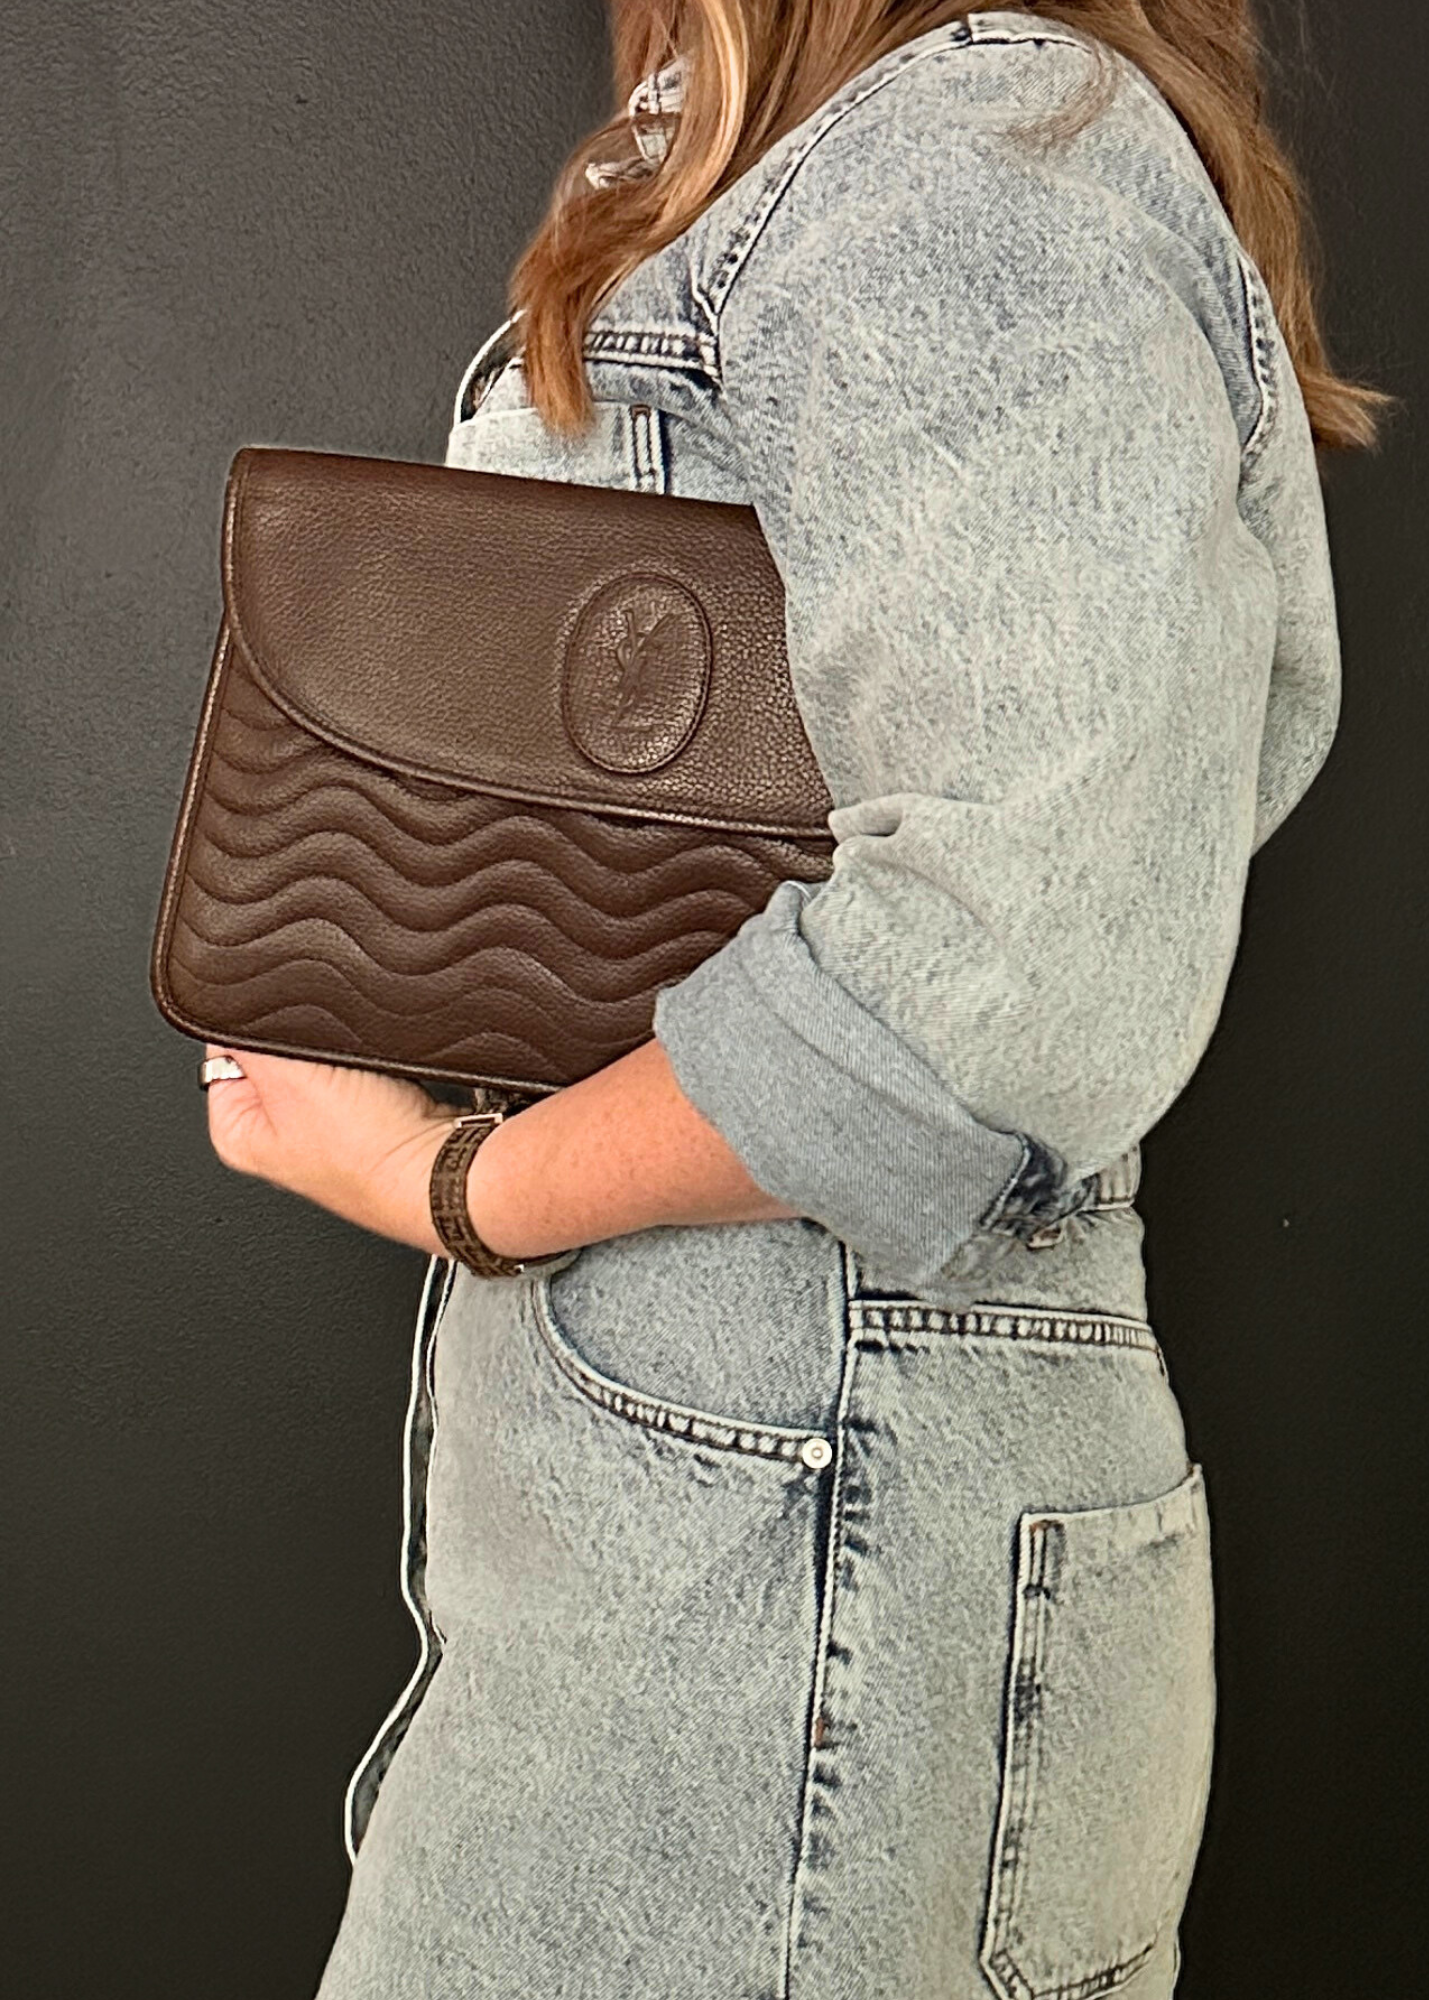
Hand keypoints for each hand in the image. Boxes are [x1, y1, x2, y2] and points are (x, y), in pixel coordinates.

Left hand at [203, 1044, 452, 1254]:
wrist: (445, 1173)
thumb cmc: (370, 1152)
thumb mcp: (289, 1076)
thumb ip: (247, 1037)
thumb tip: (226, 1007)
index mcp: (239, 1133)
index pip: (223, 1050)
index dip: (250, 1025)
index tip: (277, 1023)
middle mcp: (279, 1136)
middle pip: (276, 1052)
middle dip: (299, 1037)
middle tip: (324, 1050)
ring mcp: (328, 1129)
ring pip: (324, 1057)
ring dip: (341, 1049)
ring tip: (358, 1069)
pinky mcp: (371, 1119)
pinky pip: (363, 1069)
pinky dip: (373, 1064)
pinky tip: (383, 1079)